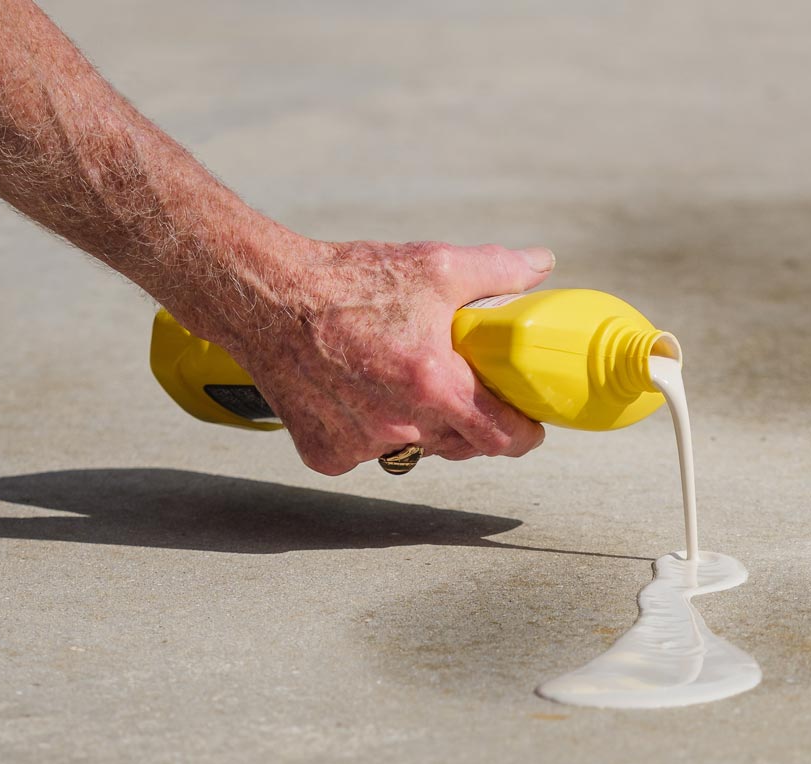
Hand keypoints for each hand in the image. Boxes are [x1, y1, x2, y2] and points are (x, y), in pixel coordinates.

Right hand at [215, 239, 554, 475]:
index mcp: (436, 386)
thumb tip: (541, 263)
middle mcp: (401, 424)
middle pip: (462, 446)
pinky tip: (362, 394)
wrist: (268, 296)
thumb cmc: (352, 282)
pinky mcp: (326, 453)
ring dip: (422, 427)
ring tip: (409, 384)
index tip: (528, 426)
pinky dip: (371, 430)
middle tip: (470, 393)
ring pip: (415, 448)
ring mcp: (361, 444)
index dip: (523, 434)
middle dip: (474, 425)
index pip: (502, 437)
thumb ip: (497, 269)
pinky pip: (366, 452)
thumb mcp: (435, 266)